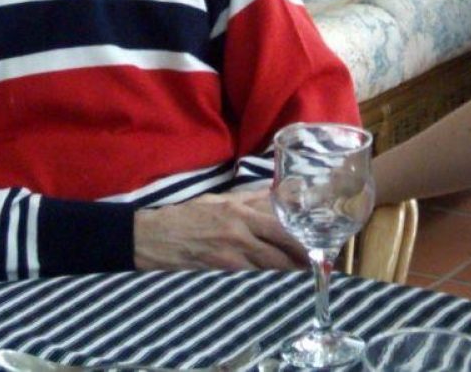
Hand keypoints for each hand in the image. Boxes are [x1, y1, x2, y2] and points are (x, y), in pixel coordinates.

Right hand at [133, 187, 306, 270]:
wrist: (153, 236)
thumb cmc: (188, 214)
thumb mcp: (220, 199)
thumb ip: (250, 199)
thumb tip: (277, 195)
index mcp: (239, 210)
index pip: (280, 223)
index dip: (301, 234)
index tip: (317, 238)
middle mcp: (239, 230)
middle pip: (281, 247)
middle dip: (301, 256)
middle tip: (317, 260)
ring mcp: (230, 252)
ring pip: (269, 264)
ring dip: (288, 268)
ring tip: (303, 270)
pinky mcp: (222, 268)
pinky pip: (252, 272)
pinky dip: (266, 274)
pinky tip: (275, 276)